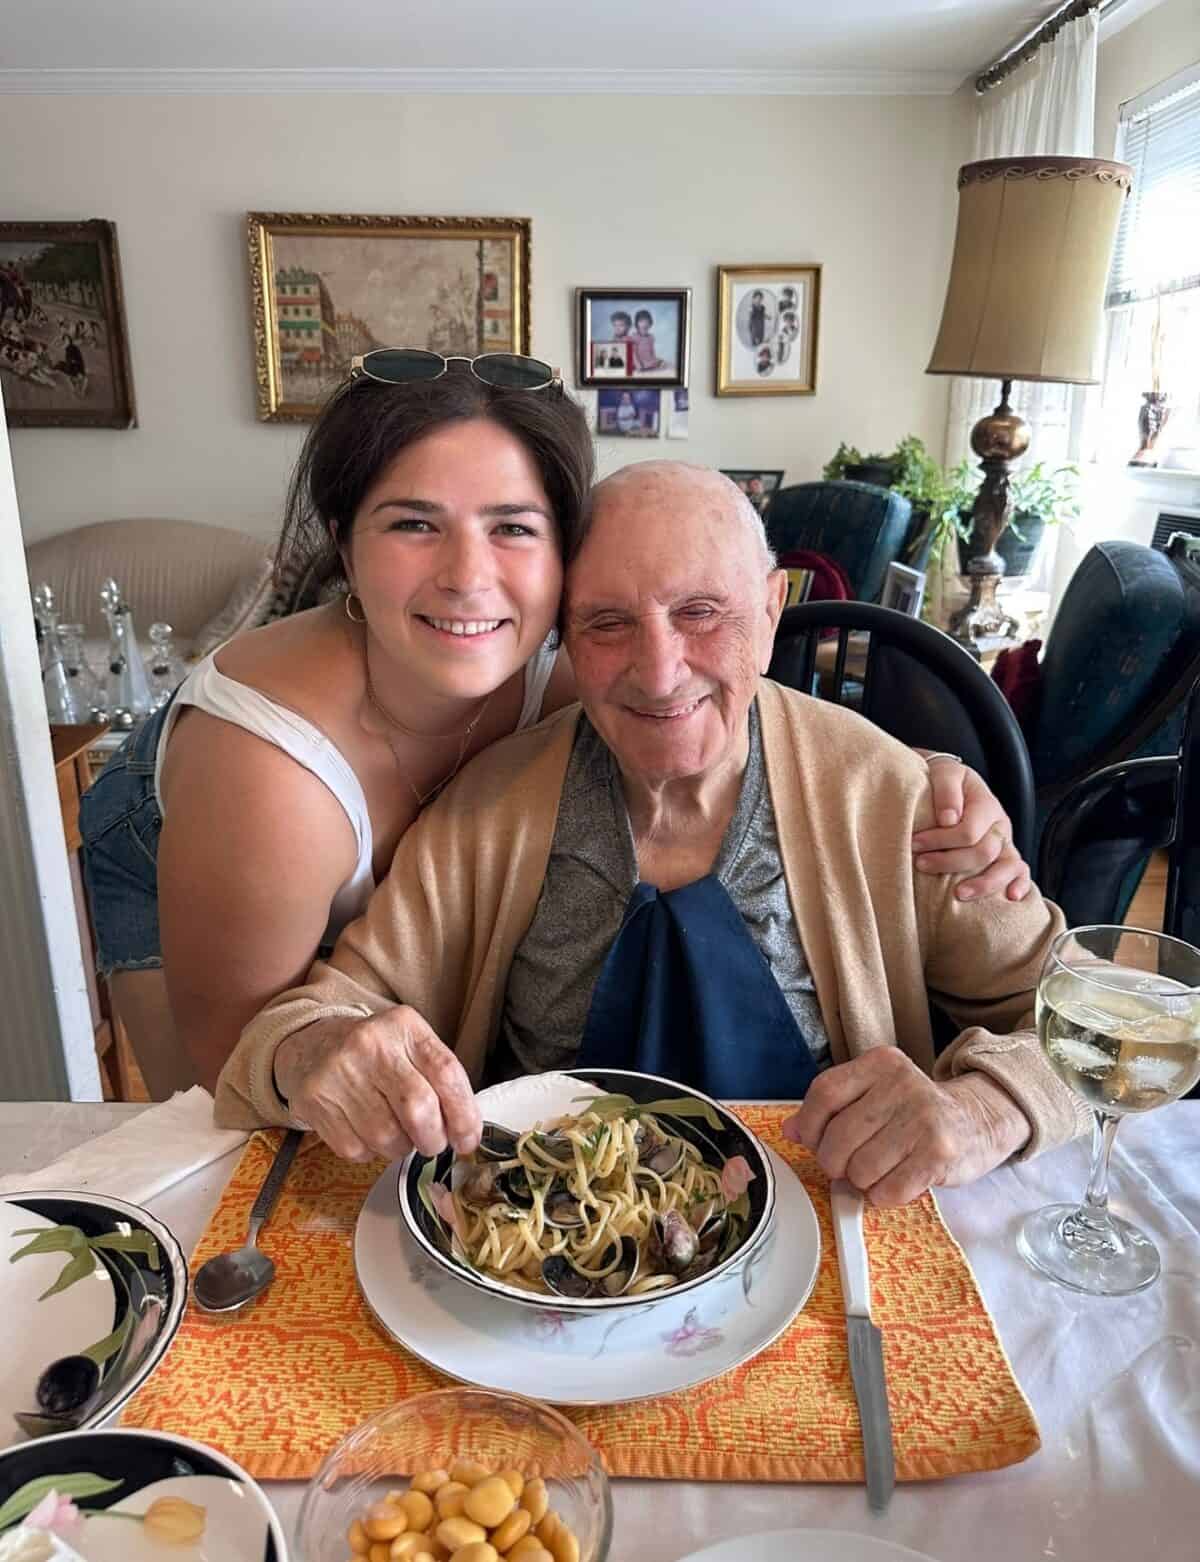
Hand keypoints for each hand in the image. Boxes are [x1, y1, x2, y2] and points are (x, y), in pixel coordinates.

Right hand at [273, 1006, 481, 1163]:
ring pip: (387, 1136)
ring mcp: (339, 1072)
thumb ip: (439, 1079)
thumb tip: (465, 1130)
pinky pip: (356, 1149)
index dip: (464, 1114)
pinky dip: (370, 1152)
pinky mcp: (316, 1101)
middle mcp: (370, 1044)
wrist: (312, 1045)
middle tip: (434, 1144)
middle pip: (418, 1107)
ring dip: (401, 1147)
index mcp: (403, 1026)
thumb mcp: (409, 1045)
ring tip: (397, 1134)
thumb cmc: (375, 1053)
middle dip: (433, 1138)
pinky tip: (367, 1133)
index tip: (468, 1138)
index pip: (446, 1072)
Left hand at [781, 1048, 1030, 1205]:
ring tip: (879, 1171)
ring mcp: (924, 1118)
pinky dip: (883, 1196)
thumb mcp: (874, 1096)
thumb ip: (831, 1109)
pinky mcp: (939, 1153)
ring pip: (861, 1168)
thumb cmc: (914, 1113)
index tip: (815, 1141)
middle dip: (835, 1162)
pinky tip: (896, 1182)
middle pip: (839, 1137)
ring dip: (862, 1181)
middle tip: (848, 1165)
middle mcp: (902, 1084)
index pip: (824, 1092)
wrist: (978, 1122)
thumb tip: (790, 1130)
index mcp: (880, 1063)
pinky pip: (888, 1190)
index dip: (811, 1125)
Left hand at [912, 756, 1031, 901]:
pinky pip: (1021, 872)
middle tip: (921, 864)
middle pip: (984, 852)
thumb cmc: (943, 781)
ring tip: (959, 894)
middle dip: (950, 862)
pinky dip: (1020, 884)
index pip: (969, 831)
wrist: (951, 783)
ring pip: (1007, 866)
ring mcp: (1005, 842)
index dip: (941, 840)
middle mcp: (999, 825)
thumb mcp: (944, 774)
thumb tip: (949, 819)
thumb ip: (947, 791)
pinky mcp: (1006, 856)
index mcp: (986, 804)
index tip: (914, 844)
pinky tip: (1011, 897)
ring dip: (984, 883)